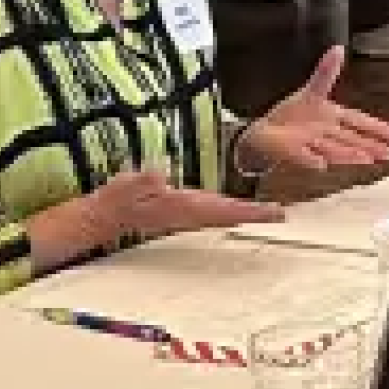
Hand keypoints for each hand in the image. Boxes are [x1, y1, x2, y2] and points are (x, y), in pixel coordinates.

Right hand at [70, 168, 284, 251]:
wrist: (106, 216)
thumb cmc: (116, 200)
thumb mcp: (124, 186)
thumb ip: (141, 181)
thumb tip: (159, 172)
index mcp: (184, 207)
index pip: (223, 208)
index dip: (250, 211)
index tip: (273, 213)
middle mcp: (192, 214)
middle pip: (232, 215)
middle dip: (256, 216)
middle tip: (282, 215)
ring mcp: (189, 215)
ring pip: (226, 215)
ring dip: (248, 214)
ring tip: (272, 213)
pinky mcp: (185, 211)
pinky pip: (217, 212)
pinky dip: (234, 210)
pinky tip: (243, 209)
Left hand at [237, 49, 388, 173]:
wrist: (267, 133)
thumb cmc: (293, 115)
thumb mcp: (311, 90)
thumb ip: (326, 71)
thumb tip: (338, 48)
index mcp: (333, 117)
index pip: (358, 121)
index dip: (376, 128)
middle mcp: (327, 132)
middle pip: (351, 139)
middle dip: (370, 146)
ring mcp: (312, 144)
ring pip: (334, 148)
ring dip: (349, 153)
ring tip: (367, 158)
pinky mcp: (295, 152)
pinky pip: (305, 156)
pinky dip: (313, 159)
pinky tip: (321, 164)